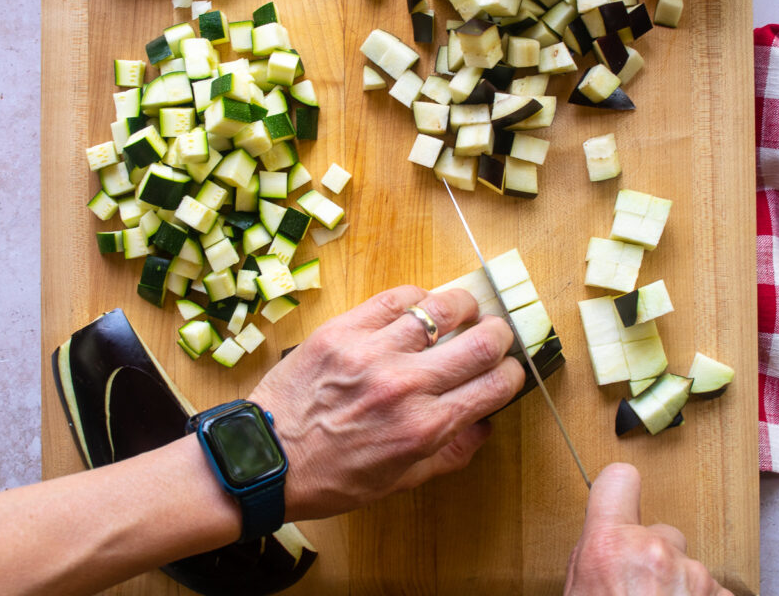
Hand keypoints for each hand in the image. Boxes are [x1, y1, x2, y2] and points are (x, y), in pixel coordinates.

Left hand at [249, 285, 524, 520]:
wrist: (266, 459)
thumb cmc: (332, 477)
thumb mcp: (398, 482)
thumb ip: (449, 453)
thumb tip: (485, 425)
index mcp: (423, 428)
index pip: (493, 387)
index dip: (512, 374)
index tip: (510, 370)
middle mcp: (405, 385)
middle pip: (479, 343)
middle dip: (499, 335)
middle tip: (496, 334)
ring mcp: (373, 352)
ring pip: (442, 308)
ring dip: (463, 307)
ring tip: (465, 310)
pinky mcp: (344, 329)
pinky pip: (396, 297)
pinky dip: (418, 297)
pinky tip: (421, 306)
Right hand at [564, 463, 732, 594]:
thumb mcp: (578, 589)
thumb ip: (594, 556)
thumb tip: (605, 547)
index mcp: (610, 545)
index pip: (620, 479)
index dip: (621, 489)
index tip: (625, 494)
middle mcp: (653, 551)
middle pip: (662, 533)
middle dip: (655, 557)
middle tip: (641, 589)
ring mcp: (693, 575)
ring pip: (689, 566)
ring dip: (679, 585)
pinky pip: (714, 590)